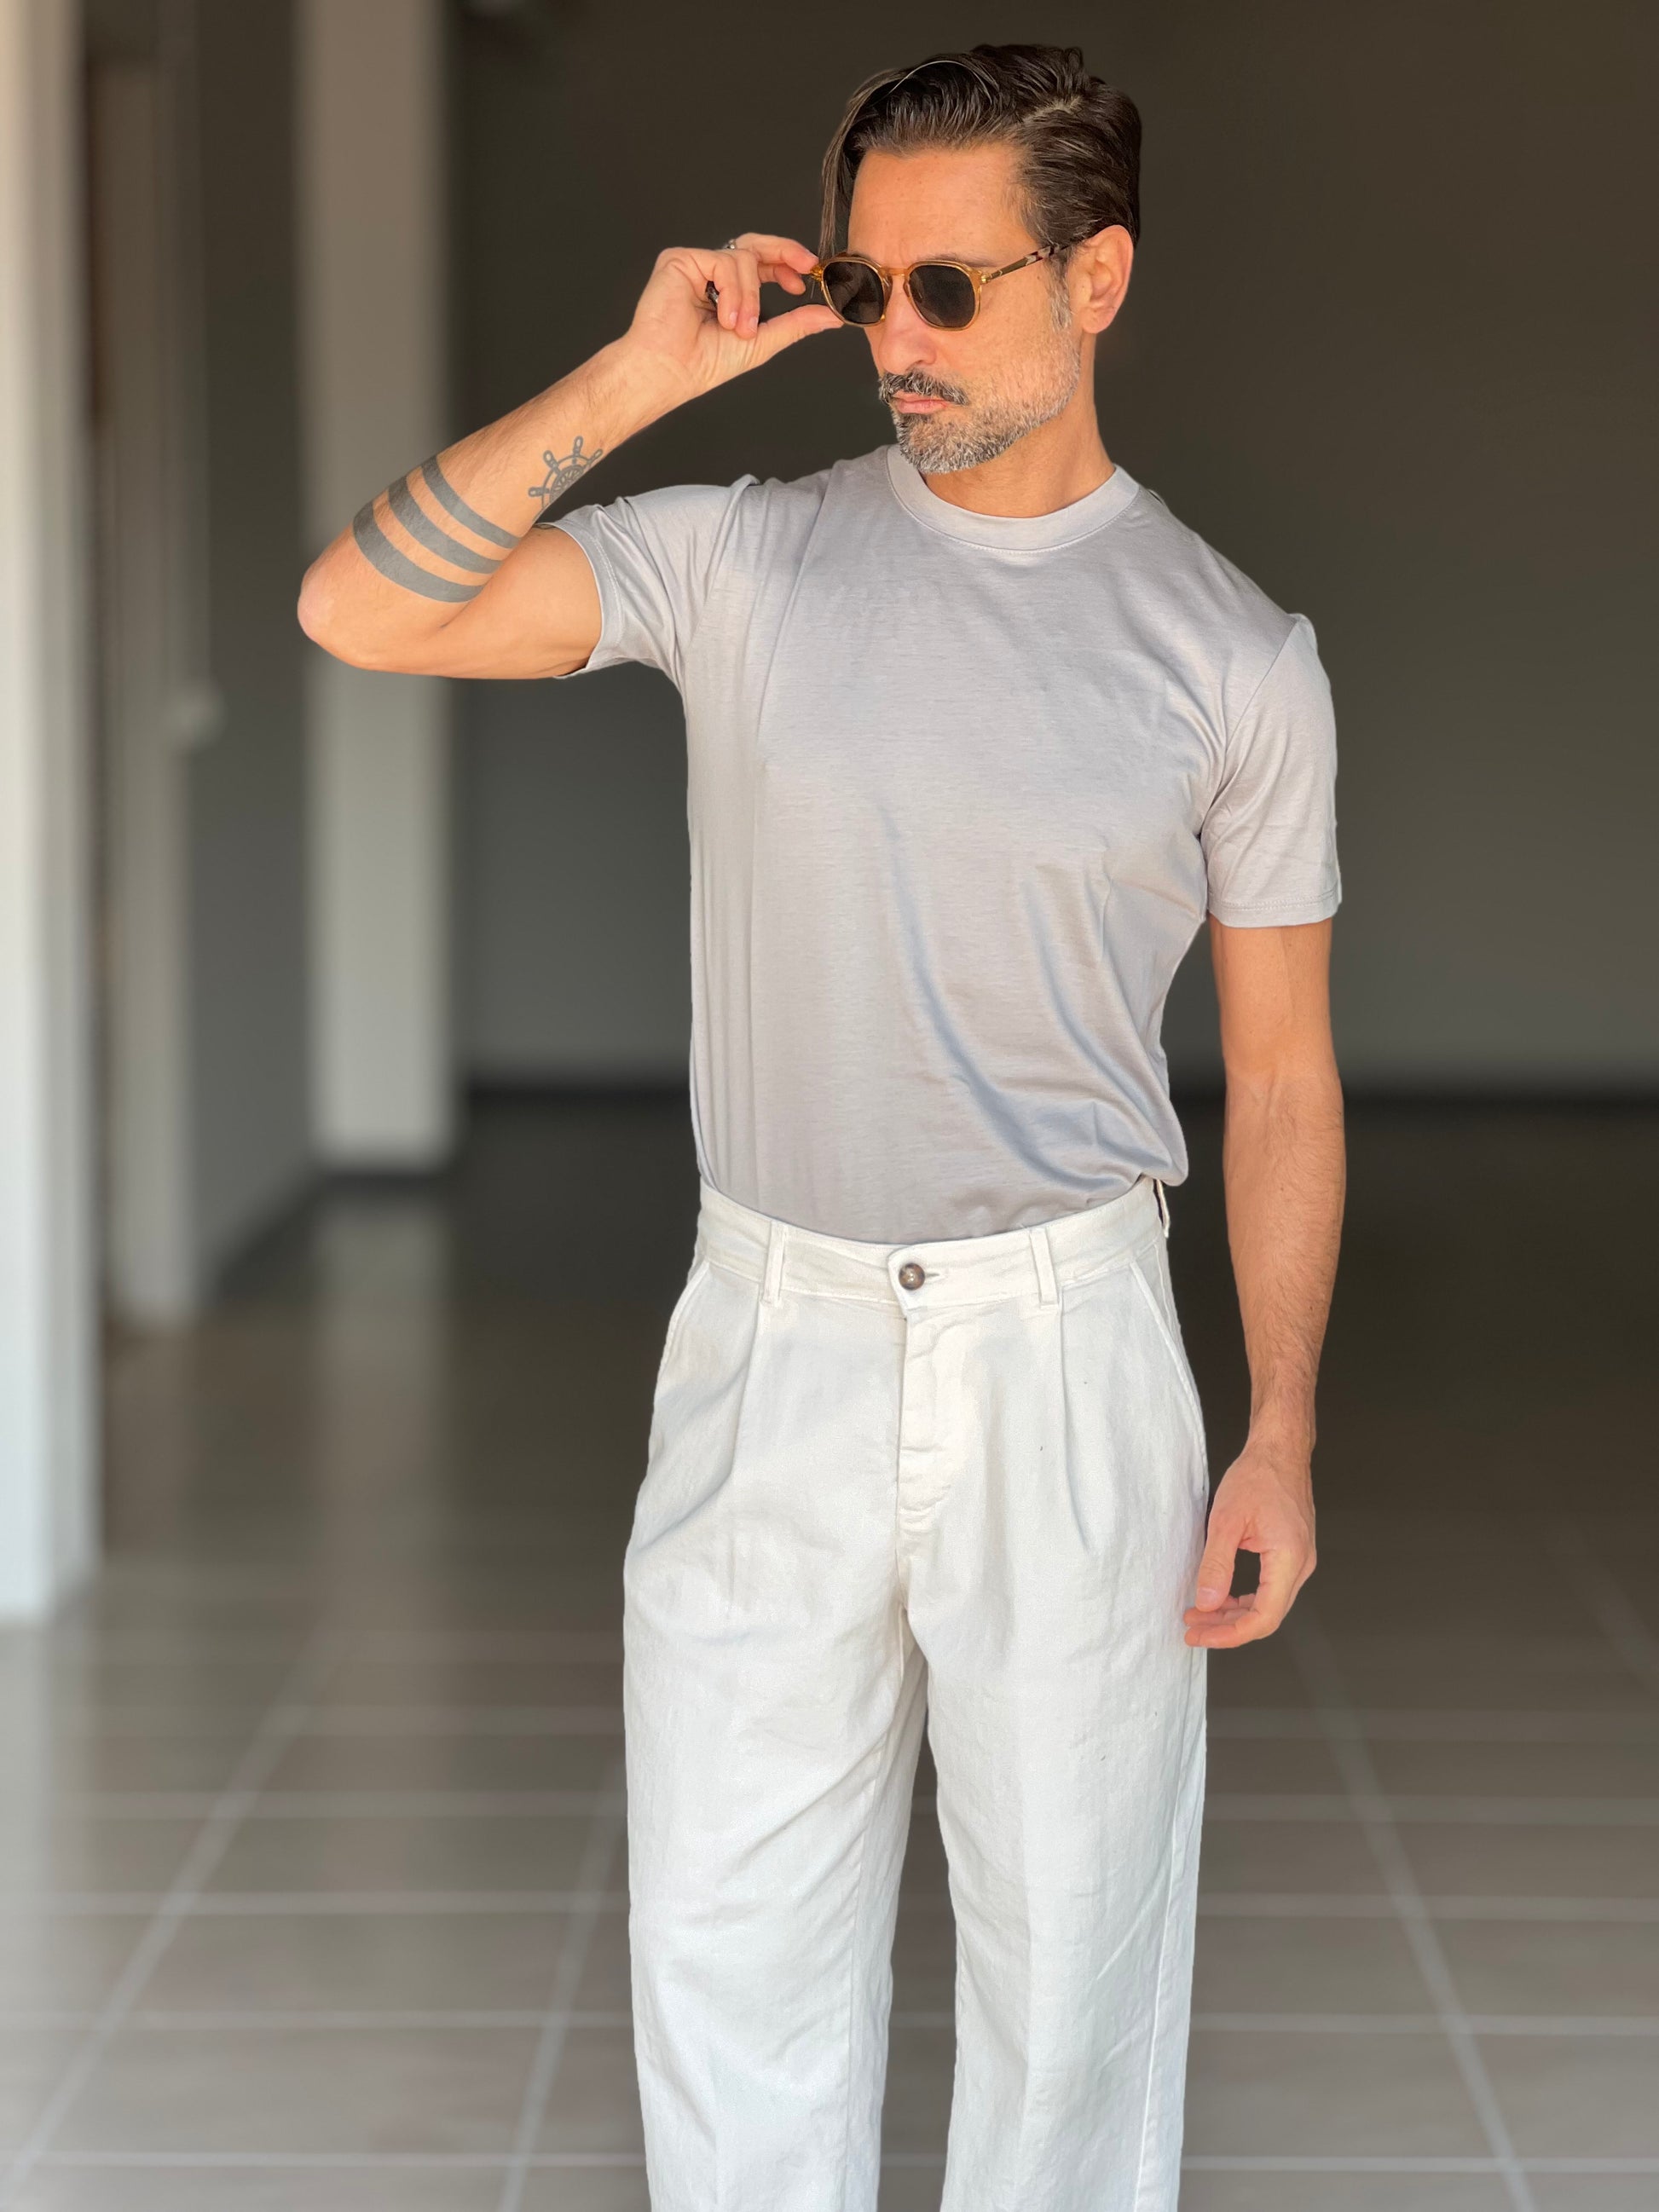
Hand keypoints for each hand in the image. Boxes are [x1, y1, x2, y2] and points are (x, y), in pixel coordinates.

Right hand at [615, 232, 840, 404]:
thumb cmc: (704, 363)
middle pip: (754, 244)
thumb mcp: (763, 341)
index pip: (763, 263)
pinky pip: (723, 260)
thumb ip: (795, 324)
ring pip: (743, 258)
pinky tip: (724, 316)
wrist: (671, 371)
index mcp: (730, 290)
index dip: (786, 264)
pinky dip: (732, 290)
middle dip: (783, 252)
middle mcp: (712, 273)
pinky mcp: (679, 259)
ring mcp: (696, 263)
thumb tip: (832, 316)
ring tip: (740, 327)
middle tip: (804, 266)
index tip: (805, 279)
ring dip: (750, 296)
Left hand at [1183, 1435, 1315, 1647]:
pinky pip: (1271, 1588)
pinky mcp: (1292, 1554)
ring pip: (1268, 1604)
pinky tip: (1221, 1596)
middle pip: (1266, 1616)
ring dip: (1234, 1614)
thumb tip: (1207, 1602)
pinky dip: (1245, 1598)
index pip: (1264, 1617)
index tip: (1201, 1635)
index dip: (1230, 1634)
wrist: (1279, 1451)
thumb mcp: (1226, 1520)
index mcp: (1288, 1559)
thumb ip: (1216, 1564)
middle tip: (1193, 1628)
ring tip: (1200, 1614)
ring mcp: (1299, 1560)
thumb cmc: (1258, 1476)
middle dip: (1227, 1627)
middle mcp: (1300, 1565)